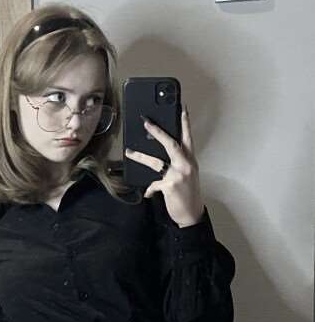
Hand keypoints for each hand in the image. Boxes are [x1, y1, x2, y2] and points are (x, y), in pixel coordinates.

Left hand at [125, 105, 204, 227]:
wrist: (192, 213)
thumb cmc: (188, 194)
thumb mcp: (187, 175)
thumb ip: (178, 163)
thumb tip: (162, 156)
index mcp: (190, 161)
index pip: (188, 138)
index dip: (185, 123)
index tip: (182, 109)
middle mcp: (186, 165)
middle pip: (171, 144)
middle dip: (157, 132)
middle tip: (146, 122)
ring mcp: (178, 175)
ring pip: (156, 162)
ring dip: (140, 156)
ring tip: (129, 152)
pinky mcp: (169, 186)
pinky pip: (153, 184)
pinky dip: (150, 189)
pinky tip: (148, 193)